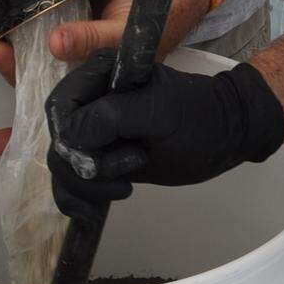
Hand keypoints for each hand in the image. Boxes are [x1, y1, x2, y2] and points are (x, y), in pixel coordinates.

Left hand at [0, 0, 202, 155]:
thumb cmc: (164, 16)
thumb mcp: (128, 37)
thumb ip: (93, 41)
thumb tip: (54, 43)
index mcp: (94, 87)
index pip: (54, 114)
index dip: (23, 131)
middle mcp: (77, 66)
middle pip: (34, 77)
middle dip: (9, 70)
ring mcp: (71, 37)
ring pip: (31, 49)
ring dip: (8, 45)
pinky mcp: (67, 8)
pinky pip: (37, 16)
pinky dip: (19, 14)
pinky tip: (1, 9)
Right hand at [45, 50, 283, 217]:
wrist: (226, 137)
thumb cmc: (201, 117)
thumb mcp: (159, 111)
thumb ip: (111, 117)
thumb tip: (69, 138)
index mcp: (100, 73)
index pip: (60, 108)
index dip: (72, 139)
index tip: (98, 159)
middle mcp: (90, 100)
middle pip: (58, 141)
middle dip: (83, 168)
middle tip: (124, 175)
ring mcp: (93, 131)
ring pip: (62, 165)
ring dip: (86, 187)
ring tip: (124, 187)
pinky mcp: (99, 158)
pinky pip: (69, 181)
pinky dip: (76, 199)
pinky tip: (94, 210)